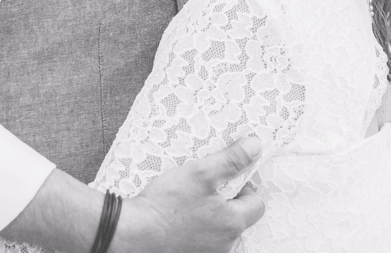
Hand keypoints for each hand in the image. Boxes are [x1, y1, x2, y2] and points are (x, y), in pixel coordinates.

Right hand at [111, 137, 265, 252]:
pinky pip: (201, 238)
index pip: (256, 204)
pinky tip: (178, 217)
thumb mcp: (201, 173)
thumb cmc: (166, 205)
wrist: (134, 233)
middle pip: (238, 218)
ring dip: (210, 215)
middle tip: (206, 186)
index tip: (229, 177)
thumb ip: (231, 160)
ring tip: (190, 201)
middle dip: (227, 201)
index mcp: (232, 223)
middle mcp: (224, 244)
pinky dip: (195, 226)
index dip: (246, 186)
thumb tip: (255, 146)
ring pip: (218, 230)